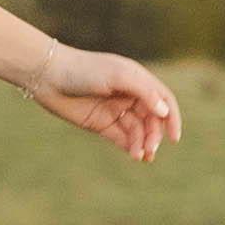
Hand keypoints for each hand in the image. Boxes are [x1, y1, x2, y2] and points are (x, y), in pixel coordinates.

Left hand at [28, 45, 183, 163]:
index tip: (175, 138)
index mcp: (137, 80)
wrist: (48, 76)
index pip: (164, 101)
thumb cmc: (84, 70)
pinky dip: (130, 146)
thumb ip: (144, 92)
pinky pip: (122, 138)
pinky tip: (134, 154)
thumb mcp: (118, 75)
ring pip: (138, 131)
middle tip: (150, 148)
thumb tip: (165, 111)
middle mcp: (129, 96)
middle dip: (154, 135)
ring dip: (143, 144)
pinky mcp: (101, 124)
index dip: (172, 118)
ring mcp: (115, 111)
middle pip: (152, 120)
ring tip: (140, 155)